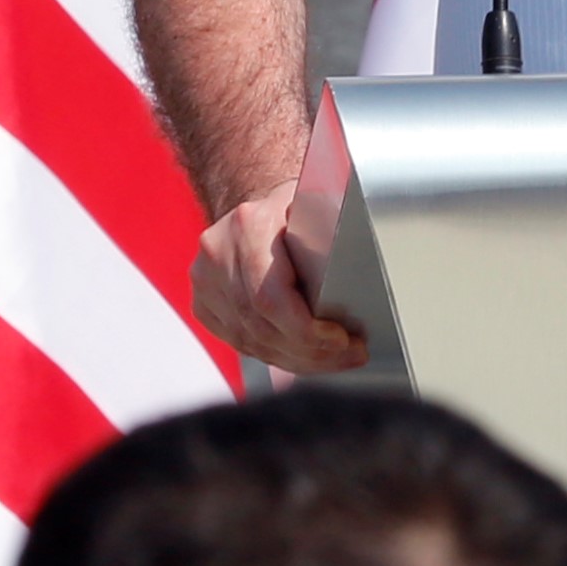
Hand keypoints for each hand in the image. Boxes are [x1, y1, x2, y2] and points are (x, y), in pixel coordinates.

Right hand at [191, 186, 368, 374]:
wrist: (256, 205)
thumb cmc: (296, 207)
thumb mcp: (320, 207)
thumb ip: (332, 235)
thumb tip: (362, 271)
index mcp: (248, 225)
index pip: (270, 298)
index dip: (306, 331)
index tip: (341, 340)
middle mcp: (218, 253)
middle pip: (262, 327)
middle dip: (312, 351)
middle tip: (351, 356)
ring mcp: (205, 280)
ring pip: (252, 342)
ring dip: (298, 359)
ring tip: (335, 360)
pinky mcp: (204, 303)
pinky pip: (241, 343)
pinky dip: (276, 355)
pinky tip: (304, 357)